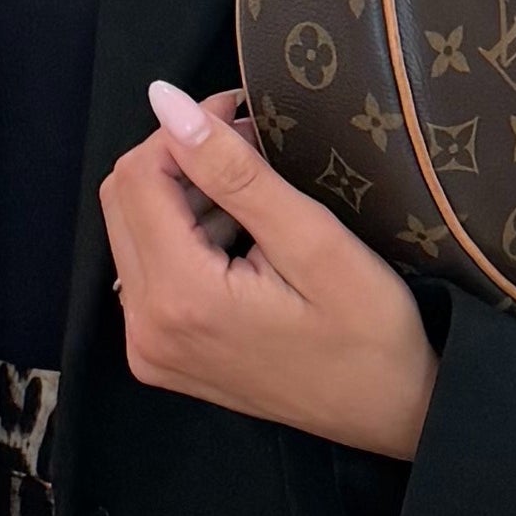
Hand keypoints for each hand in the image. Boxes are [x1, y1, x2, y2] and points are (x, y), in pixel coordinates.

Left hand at [103, 80, 437, 457]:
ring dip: (183, 196)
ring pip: (133, 233)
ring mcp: (149, 348)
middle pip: (125, 201)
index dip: (183, 129)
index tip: (240, 114)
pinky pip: (148, 272)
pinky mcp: (161, 355)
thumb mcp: (313, 240)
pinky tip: (240, 235)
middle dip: (179, 159)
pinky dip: (184, 238)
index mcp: (179, 299)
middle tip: (250, 146)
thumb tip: (167, 102)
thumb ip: (234, 171)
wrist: (391, 413)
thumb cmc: (371, 334)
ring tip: (256, 192)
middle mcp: (146, 329)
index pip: (138, 177)